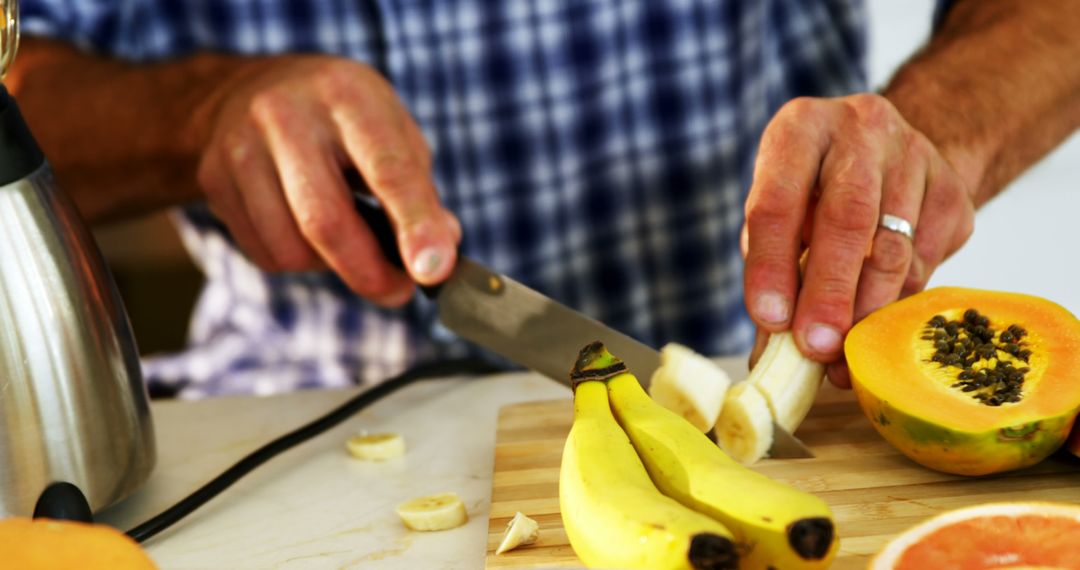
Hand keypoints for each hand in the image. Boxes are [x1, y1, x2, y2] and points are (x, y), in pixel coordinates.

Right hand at [195, 55, 459, 306]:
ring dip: (330, 267)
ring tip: (347, 242)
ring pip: (291, 248)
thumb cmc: (341, 120)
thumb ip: (418, 191)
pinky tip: (304, 230)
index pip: (388, 170)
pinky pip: (264, 253)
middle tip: (399, 291)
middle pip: (325, 220)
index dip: (415, 225)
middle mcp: (287, 115)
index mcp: (348, 95)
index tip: (434, 272)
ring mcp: (241, 147)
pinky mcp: (213, 179)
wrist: (248, 91)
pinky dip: (297, 261)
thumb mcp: (391, 132)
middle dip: (369, 272)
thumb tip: (439, 255)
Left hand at [742, 94, 974, 386]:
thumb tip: (770, 357)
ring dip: (868, 309)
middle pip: (847, 219)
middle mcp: (859, 129)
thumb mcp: (780, 213)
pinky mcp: (953, 188)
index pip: (778, 202)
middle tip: (817, 347)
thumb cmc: (814, 190)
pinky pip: (928, 259)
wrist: (888, 154)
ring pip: (894, 245)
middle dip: (830, 292)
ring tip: (845, 353)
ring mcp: (914, 153)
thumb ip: (770, 272)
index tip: (771, 320)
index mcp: (799, 129)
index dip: (772, 266)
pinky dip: (901, 298)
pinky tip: (880, 316)